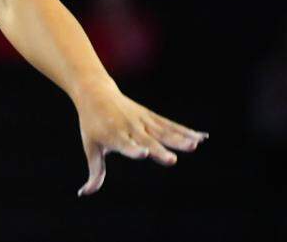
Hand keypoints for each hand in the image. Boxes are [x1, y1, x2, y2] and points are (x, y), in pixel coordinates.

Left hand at [71, 78, 207, 196]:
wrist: (95, 92)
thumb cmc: (92, 124)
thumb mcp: (91, 146)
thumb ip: (95, 171)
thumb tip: (84, 193)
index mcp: (113, 135)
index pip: (125, 144)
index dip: (134, 149)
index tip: (144, 154)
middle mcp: (130, 127)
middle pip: (148, 140)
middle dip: (160, 150)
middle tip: (172, 160)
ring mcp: (142, 121)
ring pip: (163, 131)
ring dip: (179, 138)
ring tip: (195, 145)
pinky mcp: (151, 116)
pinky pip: (170, 125)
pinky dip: (186, 131)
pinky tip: (202, 137)